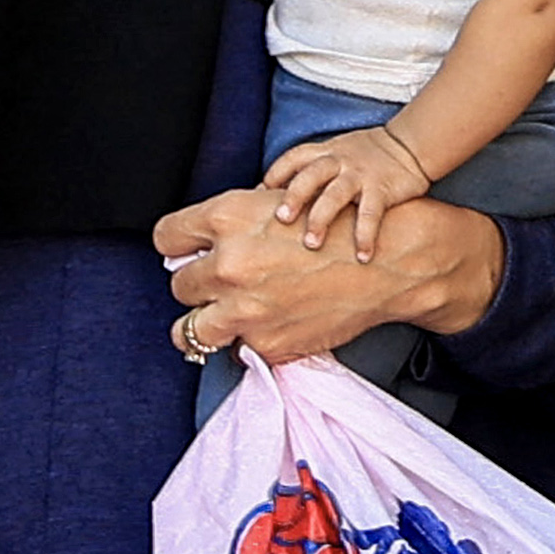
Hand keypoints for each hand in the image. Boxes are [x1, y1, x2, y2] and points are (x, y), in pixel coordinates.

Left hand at [156, 183, 498, 371]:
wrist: (389, 264)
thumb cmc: (337, 227)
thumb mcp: (277, 204)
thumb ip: (232, 222)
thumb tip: (196, 244)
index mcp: (227, 219)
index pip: (166, 237)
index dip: (175, 246)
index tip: (184, 254)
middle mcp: (229, 264)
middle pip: (178, 285)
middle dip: (195, 284)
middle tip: (217, 284)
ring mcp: (246, 309)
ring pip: (188, 329)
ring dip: (202, 322)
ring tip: (217, 317)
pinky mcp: (267, 344)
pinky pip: (234, 349)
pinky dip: (246, 339)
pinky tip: (264, 325)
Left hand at [260, 128, 427, 263]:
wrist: (409, 145)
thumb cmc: (366, 156)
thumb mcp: (335, 154)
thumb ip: (311, 174)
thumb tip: (277, 203)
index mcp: (324, 153)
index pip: (292, 159)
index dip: (274, 177)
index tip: (258, 199)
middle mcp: (338, 161)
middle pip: (309, 175)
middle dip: (294, 197)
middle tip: (281, 220)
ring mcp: (360, 174)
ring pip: (335, 194)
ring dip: (322, 218)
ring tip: (312, 244)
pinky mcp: (383, 188)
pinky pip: (371, 213)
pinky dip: (365, 235)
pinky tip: (362, 256)